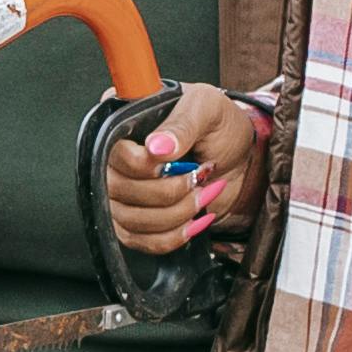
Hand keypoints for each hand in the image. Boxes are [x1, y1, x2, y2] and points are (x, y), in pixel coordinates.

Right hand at [97, 85, 272, 258]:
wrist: (239, 157)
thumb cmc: (218, 126)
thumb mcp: (207, 110)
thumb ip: (182, 125)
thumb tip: (156, 147)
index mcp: (122, 121)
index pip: (114, 152)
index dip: (146, 165)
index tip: (180, 160)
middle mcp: (112, 158)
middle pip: (120, 189)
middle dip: (170, 190)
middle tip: (200, 176)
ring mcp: (119, 192)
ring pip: (133, 219)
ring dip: (177, 213)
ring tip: (204, 194)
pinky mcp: (134, 221)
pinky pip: (142, 241)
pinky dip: (174, 235)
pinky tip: (197, 220)